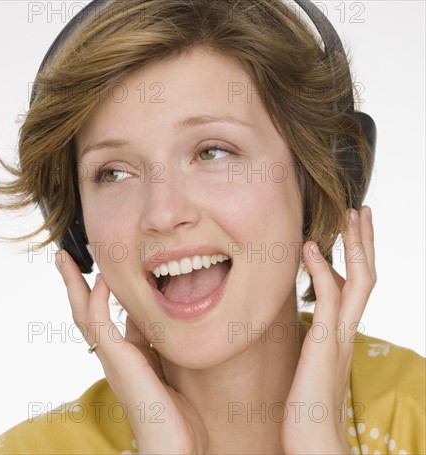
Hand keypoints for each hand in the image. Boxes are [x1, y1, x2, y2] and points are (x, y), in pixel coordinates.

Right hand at [55, 250, 208, 453]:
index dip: (96, 293)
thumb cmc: (176, 414)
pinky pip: (100, 321)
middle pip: (83, 312)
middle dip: (74, 284)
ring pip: (83, 313)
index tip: (97, 270)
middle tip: (63, 258)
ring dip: (75, 284)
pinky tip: (103, 278)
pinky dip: (98, 297)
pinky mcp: (118, 359)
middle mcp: (111, 356)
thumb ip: (156, 344)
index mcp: (122, 357)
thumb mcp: (166, 367)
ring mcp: (111, 358)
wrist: (174, 446)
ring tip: (66, 259)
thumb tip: (154, 317)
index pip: (101, 318)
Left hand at [282, 206, 375, 453]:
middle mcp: (346, 332)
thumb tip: (304, 325)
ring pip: (360, 282)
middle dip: (365, 242)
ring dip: (356, 246)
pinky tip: (309, 248)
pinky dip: (322, 270)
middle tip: (361, 211)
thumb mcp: (308, 364)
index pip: (355, 287)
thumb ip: (310, 341)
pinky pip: (330, 300)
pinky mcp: (325, 345)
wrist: (312, 440)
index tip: (349, 232)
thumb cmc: (305, 406)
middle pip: (367, 276)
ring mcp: (339, 337)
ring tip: (351, 216)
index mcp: (340, 334)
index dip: (355, 257)